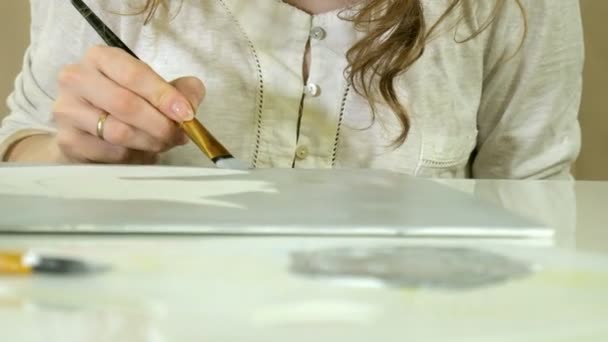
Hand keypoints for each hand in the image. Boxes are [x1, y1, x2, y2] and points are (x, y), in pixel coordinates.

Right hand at [51, 45, 205, 163]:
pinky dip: (133, 156)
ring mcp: (67, 110)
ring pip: (118, 131)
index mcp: (101, 58)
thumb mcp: (157, 90)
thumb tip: (189, 105)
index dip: (163, 95)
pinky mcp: (67, 140)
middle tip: (179, 135)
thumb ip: (182, 90)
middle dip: (160, 124)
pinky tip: (139, 152)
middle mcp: (77, 78)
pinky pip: (110, 153)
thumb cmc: (126, 104)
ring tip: (162, 143)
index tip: (185, 114)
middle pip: (126, 104)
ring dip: (149, 142)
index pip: (134, 74)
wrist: (89, 131)